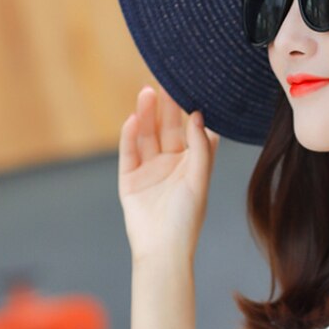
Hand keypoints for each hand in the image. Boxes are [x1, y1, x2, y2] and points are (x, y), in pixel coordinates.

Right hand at [118, 84, 220, 263]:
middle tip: (166, 78)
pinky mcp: (130, 178)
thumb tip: (198, 115)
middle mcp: (172, 163)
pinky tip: (133, 119)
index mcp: (193, 163)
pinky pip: (129, 152)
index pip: (192, 130)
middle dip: (167, 105)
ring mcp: (149, 169)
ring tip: (147, 92)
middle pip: (168, 127)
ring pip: (148, 135)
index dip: (191, 110)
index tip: (192, 86)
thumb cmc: (187, 218)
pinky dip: (130, 135)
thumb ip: (200, 148)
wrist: (162, 250)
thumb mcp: (199, 180)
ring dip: (147, 114)